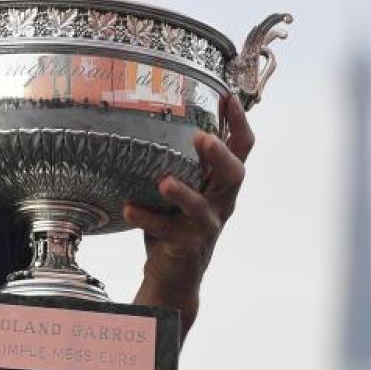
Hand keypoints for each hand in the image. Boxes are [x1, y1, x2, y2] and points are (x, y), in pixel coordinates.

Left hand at [123, 93, 253, 321]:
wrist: (174, 273)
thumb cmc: (176, 220)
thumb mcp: (185, 186)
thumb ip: (180, 161)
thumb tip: (153, 116)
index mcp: (222, 182)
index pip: (241, 148)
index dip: (239, 122)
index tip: (227, 95)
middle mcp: (221, 201)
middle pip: (235, 174)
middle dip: (221, 155)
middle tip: (203, 138)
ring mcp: (207, 224)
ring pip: (203, 207)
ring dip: (184, 193)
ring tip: (165, 182)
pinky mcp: (187, 244)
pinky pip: (166, 229)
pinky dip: (146, 217)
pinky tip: (129, 207)